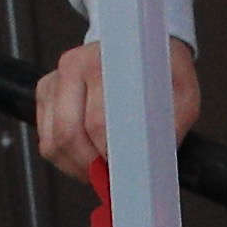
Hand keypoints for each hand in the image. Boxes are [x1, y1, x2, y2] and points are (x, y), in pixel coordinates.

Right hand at [29, 37, 205, 185]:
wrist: (142, 46)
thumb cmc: (162, 74)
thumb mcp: (180, 96)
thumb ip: (169, 127)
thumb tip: (150, 165)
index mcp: (107, 62)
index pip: (98, 123)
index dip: (110, 156)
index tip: (125, 173)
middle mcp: (74, 65)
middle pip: (69, 135)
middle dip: (90, 166)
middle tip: (113, 179)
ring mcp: (56, 79)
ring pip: (53, 142)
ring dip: (77, 166)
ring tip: (102, 170)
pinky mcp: (46, 92)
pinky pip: (46, 140)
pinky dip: (66, 158)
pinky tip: (88, 156)